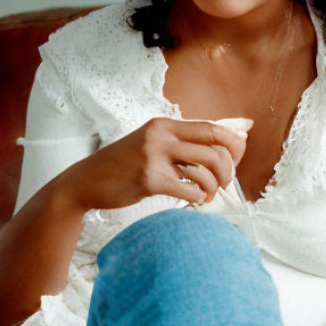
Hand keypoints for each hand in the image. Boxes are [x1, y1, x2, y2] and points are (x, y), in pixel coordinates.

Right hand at [57, 117, 248, 211]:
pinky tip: (196, 201)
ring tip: (209, 194)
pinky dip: (199, 198)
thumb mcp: (153, 142)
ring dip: (214, 187)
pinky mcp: (149, 180)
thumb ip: (186, 139)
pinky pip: (189, 190)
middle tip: (226, 183)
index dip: (234, 142)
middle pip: (214, 150)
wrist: (85, 182)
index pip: (212, 128)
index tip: (240, 155)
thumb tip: (237, 132)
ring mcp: (153, 158)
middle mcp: (160, 136)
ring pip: (205, 171)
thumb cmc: (126, 164)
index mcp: (164, 124)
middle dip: (228, 170)